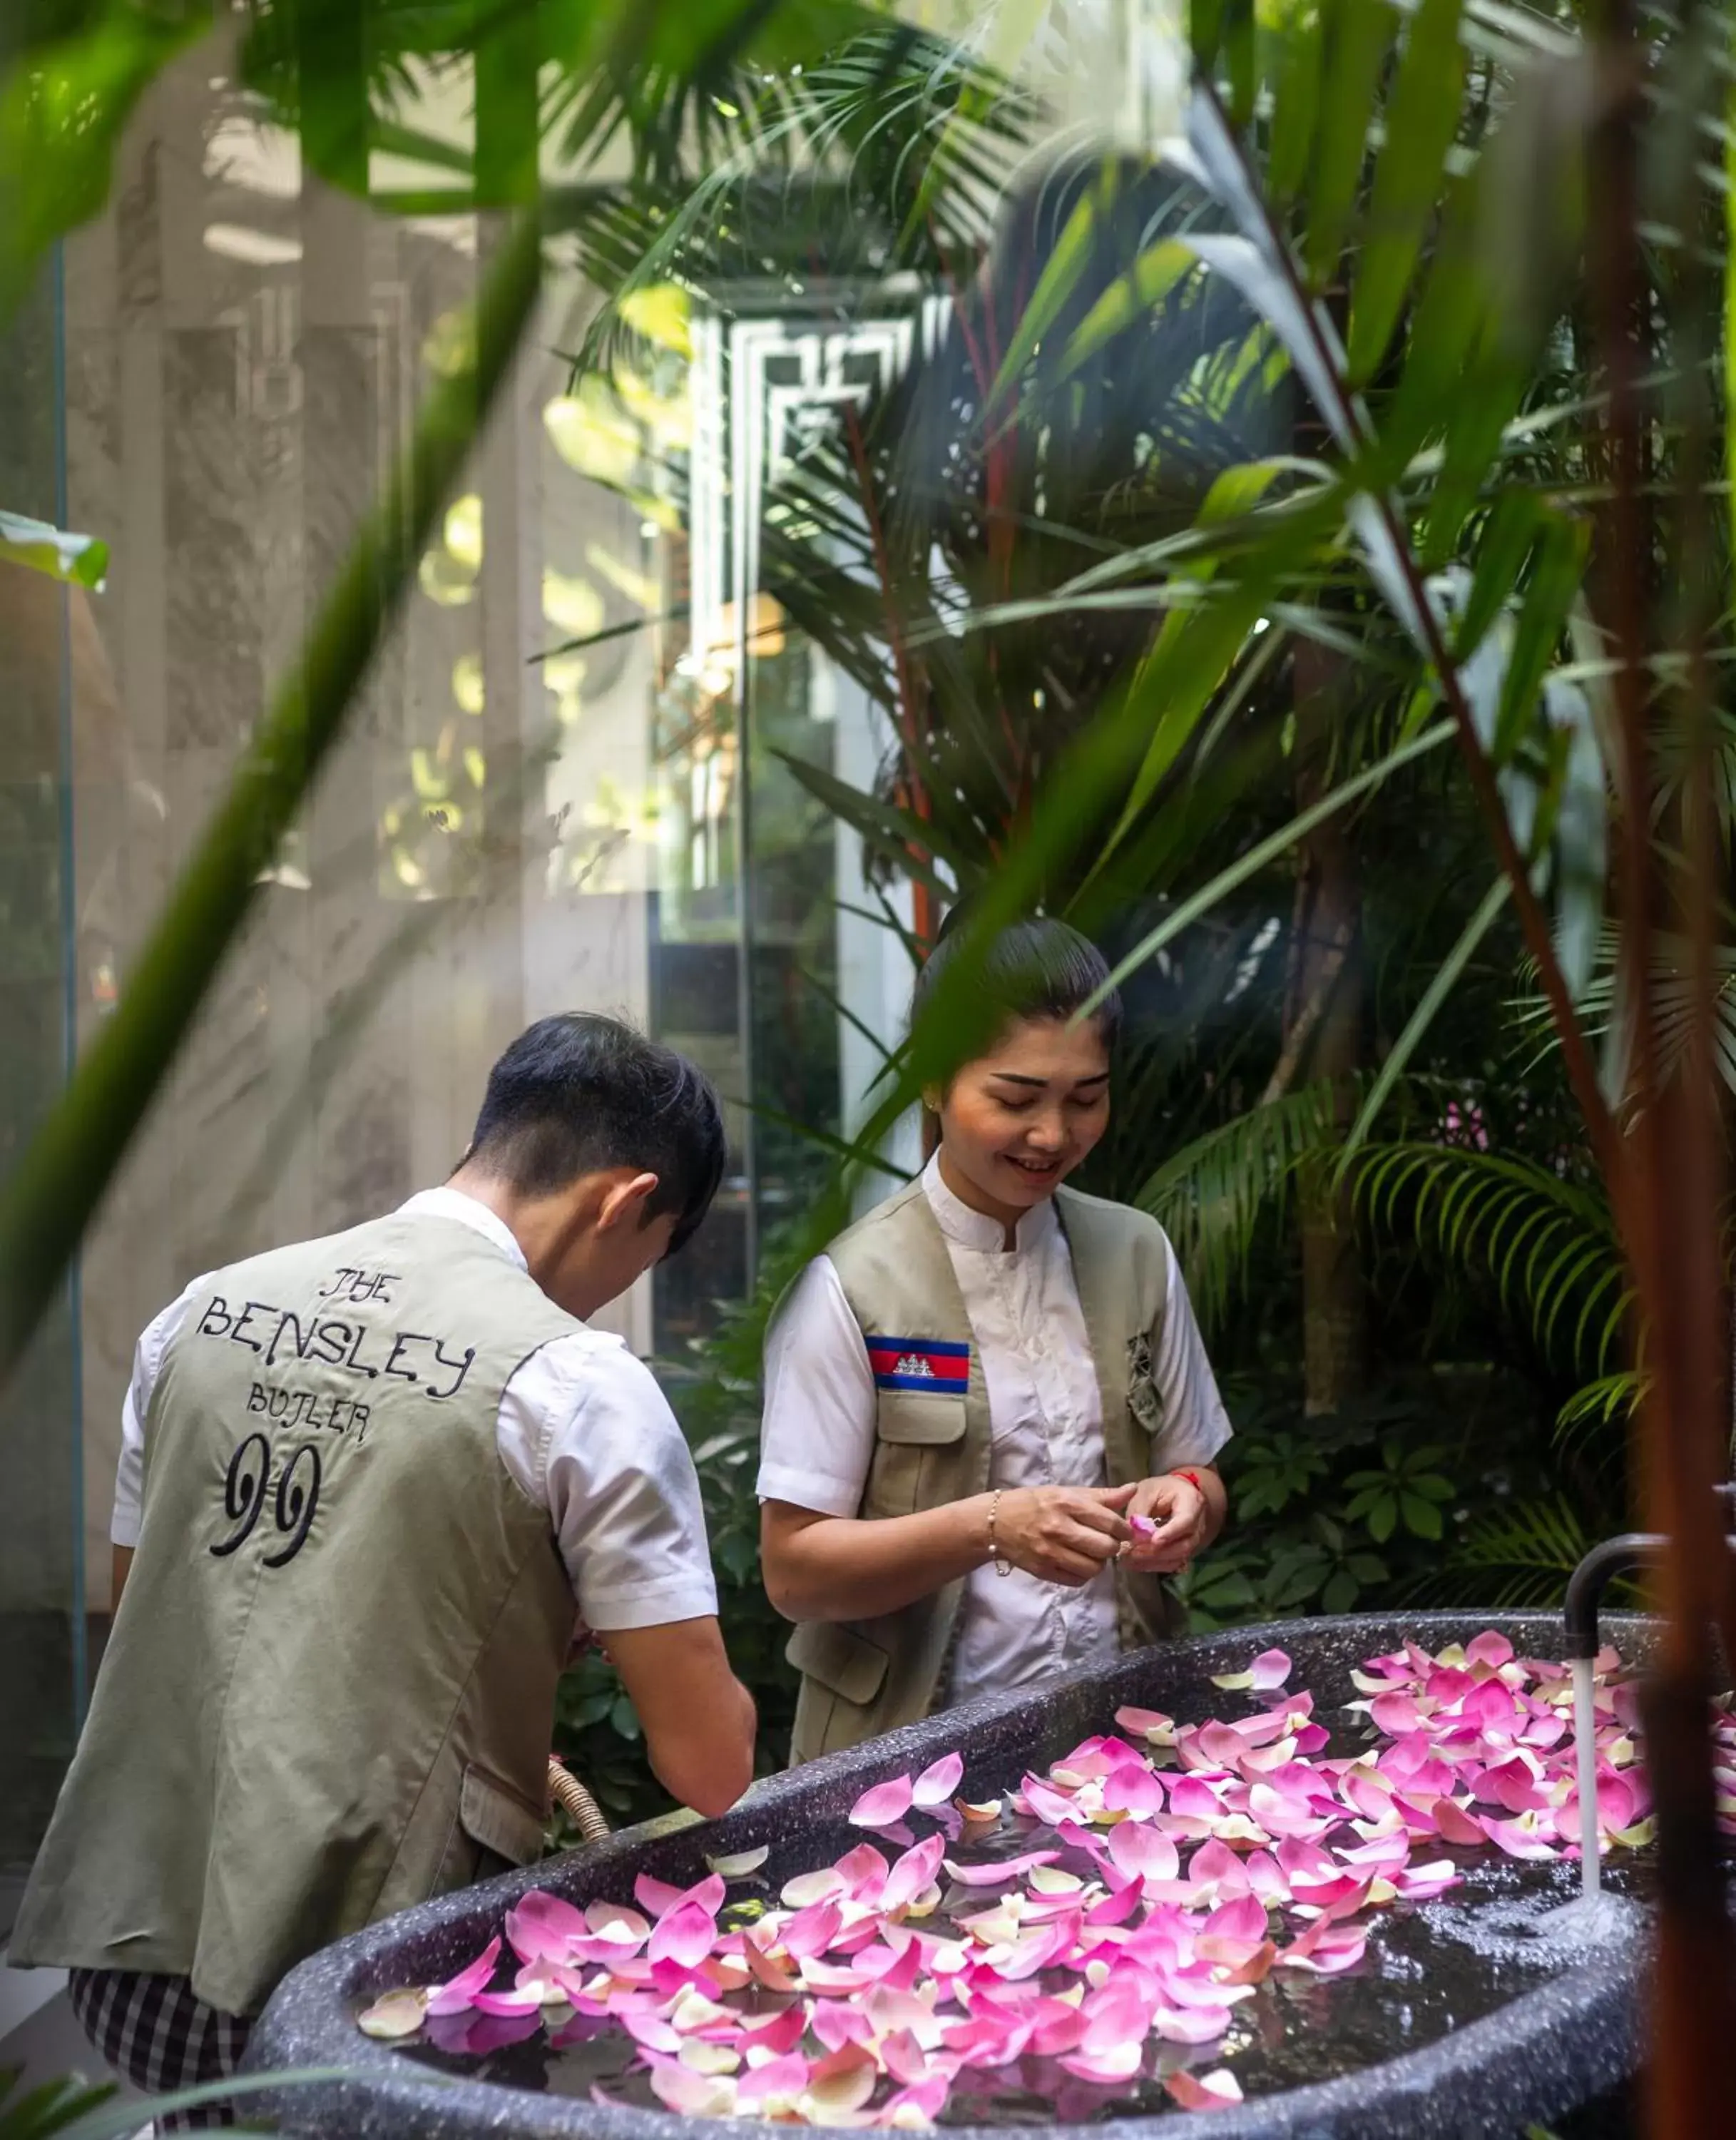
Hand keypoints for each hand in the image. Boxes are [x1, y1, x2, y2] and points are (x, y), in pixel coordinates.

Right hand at [992, 1483, 1135, 1586]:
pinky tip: (1077, 1562)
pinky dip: (1083, 1574)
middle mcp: (1059, 1528)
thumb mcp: (1065, 1492)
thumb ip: (1101, 1495)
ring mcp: (1050, 1552)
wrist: (995, 1522)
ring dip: (1098, 1562)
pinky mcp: (1043, 1571)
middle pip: (1105, 1548)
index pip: (1110, 1522)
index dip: (1124, 1530)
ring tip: (1091, 1553)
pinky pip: (1077, 1580)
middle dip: (1113, 1547)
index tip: (1123, 1531)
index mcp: (1067, 1503)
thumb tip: (1132, 1490)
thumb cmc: (1034, 1503)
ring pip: (1094, 1568)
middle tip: (1107, 1542)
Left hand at [1124, 1472, 1208, 1572]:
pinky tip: (1137, 1564)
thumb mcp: (1146, 1491)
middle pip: (1184, 1544)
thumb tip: (1133, 1533)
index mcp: (1192, 1502)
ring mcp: (1194, 1540)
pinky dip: (1155, 1565)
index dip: (1170, 1533)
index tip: (1153, 1540)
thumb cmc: (1160, 1490)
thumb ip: (1140, 1510)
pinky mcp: (1185, 1551)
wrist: (1174, 1495)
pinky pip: (1173, 1563)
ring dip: (1155, 1561)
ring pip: (1179, 1557)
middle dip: (1158, 1551)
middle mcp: (1198, 1524)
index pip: (1186, 1520)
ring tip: (1131, 1559)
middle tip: (1134, 1552)